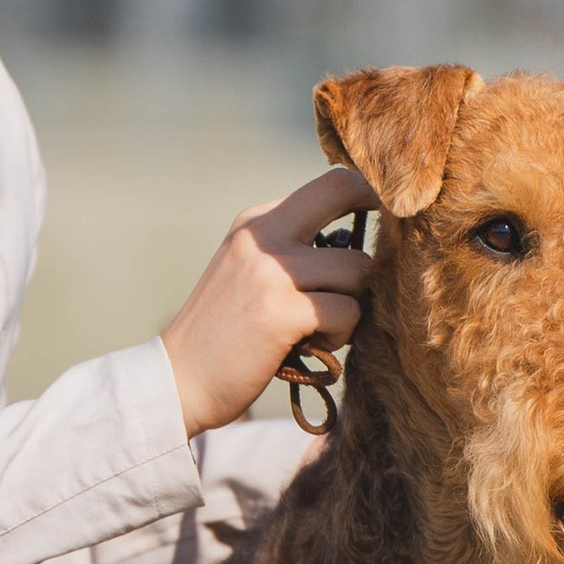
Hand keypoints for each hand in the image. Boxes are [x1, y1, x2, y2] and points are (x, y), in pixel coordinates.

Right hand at [160, 166, 375, 438]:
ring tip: (323, 327)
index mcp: (255, 221)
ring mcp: (271, 271)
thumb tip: (361, 239)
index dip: (367, 195)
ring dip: (353, 303)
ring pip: (357, 267)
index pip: (329, 183)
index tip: (384, 223)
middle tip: (373, 265)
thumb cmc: (225, 333)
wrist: (178, 380)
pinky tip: (314, 345)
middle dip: (373, 225)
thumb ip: (292, 247)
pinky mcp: (282, 311)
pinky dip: (341, 333)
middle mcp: (261, 235)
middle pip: (342, 191)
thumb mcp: (248, 270)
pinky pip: (347, 311)